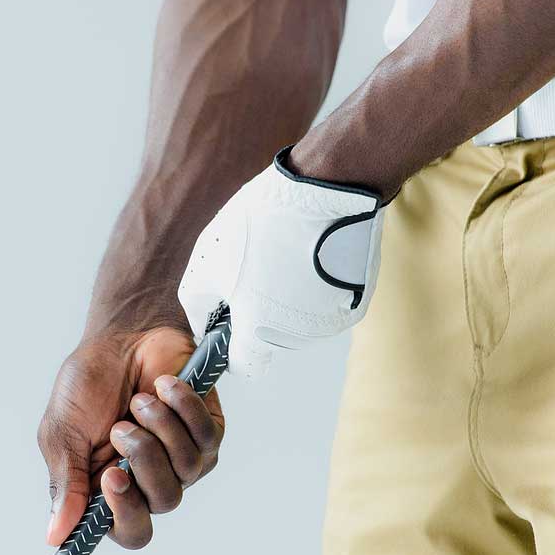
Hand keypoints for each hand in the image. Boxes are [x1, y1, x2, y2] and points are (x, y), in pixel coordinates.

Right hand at [38, 327, 223, 549]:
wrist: (121, 335)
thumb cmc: (89, 384)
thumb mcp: (63, 433)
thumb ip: (66, 484)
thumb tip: (56, 535)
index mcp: (113, 491)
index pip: (131, 531)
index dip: (126, 514)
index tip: (112, 476)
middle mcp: (152, 481)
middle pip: (163, 503)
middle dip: (143, 459)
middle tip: (121, 426)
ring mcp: (184, 458)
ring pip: (187, 469)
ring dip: (159, 427)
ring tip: (140, 399)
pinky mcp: (209, 431)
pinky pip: (207, 436)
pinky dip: (183, 406)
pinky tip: (165, 385)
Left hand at [178, 147, 387, 379]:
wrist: (330, 189)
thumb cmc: (266, 222)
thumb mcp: (210, 257)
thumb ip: (198, 301)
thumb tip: (201, 323)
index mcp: (260, 330)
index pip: (243, 365)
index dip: (232, 345)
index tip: (230, 320)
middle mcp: (299, 336)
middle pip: (271, 340)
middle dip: (261, 315)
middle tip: (257, 271)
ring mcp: (331, 322)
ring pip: (300, 323)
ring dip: (290, 301)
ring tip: (286, 256)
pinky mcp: (356, 305)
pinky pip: (326, 307)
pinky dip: (317, 290)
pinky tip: (312, 256)